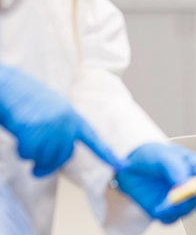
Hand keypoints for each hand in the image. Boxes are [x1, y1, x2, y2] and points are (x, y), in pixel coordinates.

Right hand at [0, 65, 120, 176]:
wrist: (11, 87)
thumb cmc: (29, 100)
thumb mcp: (54, 112)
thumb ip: (61, 131)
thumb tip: (58, 156)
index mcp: (74, 118)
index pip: (94, 141)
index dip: (108, 155)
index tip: (123, 165)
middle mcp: (66, 124)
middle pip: (63, 158)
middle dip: (48, 165)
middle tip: (37, 168)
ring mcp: (52, 127)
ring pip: (44, 159)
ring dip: (32, 157)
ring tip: (26, 140)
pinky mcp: (35, 131)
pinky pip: (28, 155)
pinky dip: (21, 151)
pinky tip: (20, 136)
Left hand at [115, 143, 195, 223]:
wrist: (131, 164)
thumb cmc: (151, 155)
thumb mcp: (163, 155)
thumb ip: (175, 168)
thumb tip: (183, 183)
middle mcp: (192, 185)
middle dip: (188, 201)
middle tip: (174, 200)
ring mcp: (180, 199)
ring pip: (185, 211)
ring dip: (175, 209)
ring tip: (161, 204)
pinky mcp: (167, 210)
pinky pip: (170, 218)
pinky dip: (165, 215)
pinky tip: (157, 207)